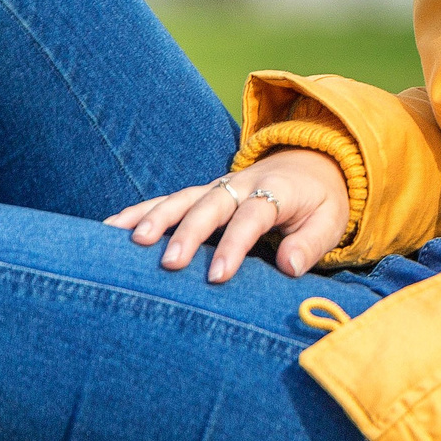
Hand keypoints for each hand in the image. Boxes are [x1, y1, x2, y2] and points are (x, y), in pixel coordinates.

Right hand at [105, 148, 351, 283]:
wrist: (314, 165)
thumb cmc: (321, 203)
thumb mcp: (331, 221)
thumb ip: (311, 243)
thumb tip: (289, 267)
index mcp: (276, 190)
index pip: (253, 216)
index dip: (235, 244)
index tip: (218, 276)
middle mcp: (241, 184)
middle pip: (210, 205)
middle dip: (189, 233)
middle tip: (169, 263)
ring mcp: (218, 186)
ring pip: (182, 198)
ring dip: (155, 217)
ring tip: (130, 242)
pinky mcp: (202, 194)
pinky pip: (167, 200)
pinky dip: (139, 211)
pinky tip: (109, 228)